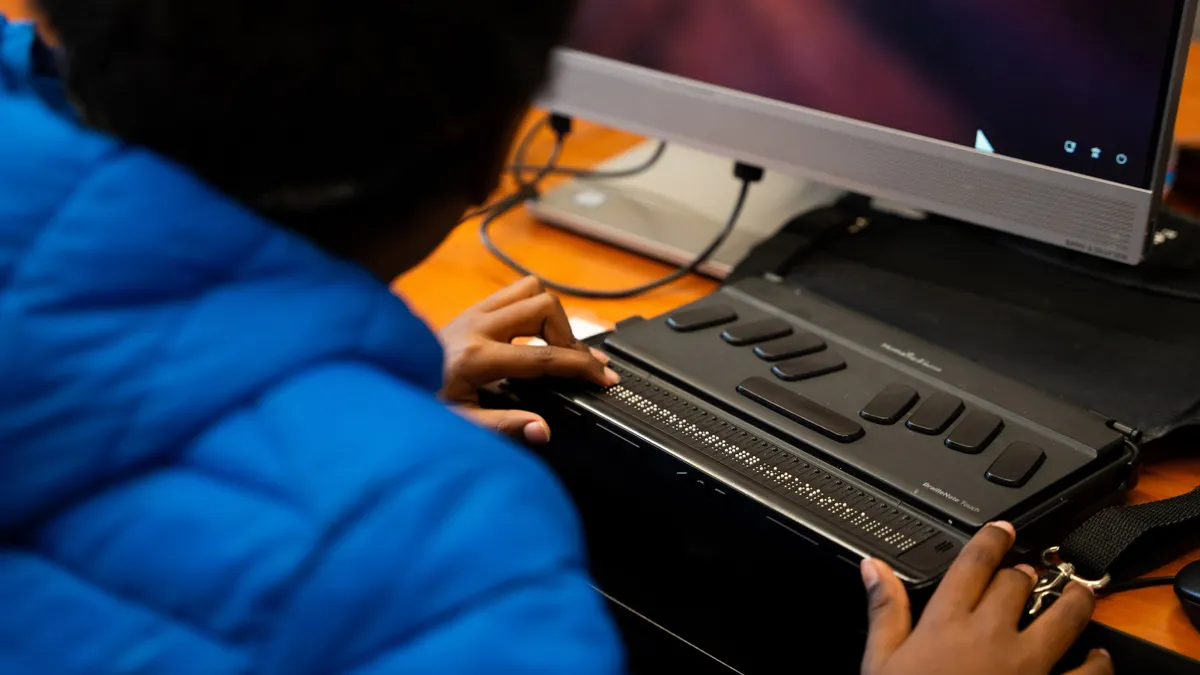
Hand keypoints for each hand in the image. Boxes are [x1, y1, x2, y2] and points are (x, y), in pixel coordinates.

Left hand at [439, 276, 619, 443]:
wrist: (385, 385)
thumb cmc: (421, 406)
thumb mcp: (462, 426)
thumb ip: (504, 426)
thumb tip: (542, 429)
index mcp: (477, 358)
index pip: (544, 356)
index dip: (581, 366)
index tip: (603, 377)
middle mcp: (477, 326)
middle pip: (544, 306)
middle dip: (569, 335)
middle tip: (573, 364)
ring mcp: (473, 312)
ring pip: (530, 288)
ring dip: (552, 314)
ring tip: (558, 345)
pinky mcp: (471, 309)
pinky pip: (513, 292)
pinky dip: (533, 307)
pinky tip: (536, 332)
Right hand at [862, 522, 1111, 674]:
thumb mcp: (881, 663)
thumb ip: (885, 611)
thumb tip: (872, 568)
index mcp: (946, 623)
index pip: (974, 564)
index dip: (992, 540)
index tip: (1003, 529)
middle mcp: (991, 635)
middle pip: (1018, 583)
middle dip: (1025, 573)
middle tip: (1029, 572)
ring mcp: (1028, 665)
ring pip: (1064, 615)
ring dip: (1074, 599)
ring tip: (1078, 592)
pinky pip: (1088, 670)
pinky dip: (1097, 660)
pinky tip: (1096, 656)